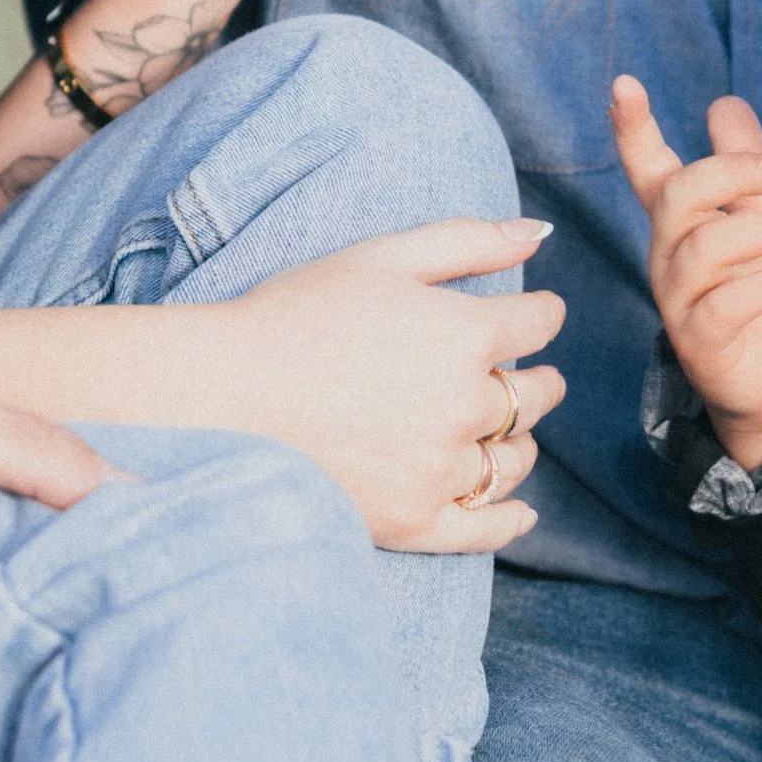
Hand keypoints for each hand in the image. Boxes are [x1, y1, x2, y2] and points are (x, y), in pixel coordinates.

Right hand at [184, 218, 567, 551]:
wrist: (221, 397)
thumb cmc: (295, 315)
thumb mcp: (382, 257)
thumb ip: (469, 241)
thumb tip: (539, 233)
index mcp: (467, 333)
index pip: (539, 323)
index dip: (540, 314)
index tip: (533, 316)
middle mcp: (466, 405)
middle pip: (534, 395)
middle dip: (537, 380)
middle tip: (526, 376)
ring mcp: (441, 469)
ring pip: (512, 460)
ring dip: (518, 442)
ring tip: (501, 433)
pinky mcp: (413, 521)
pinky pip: (486, 528)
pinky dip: (510, 518)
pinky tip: (519, 510)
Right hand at [610, 76, 761, 462]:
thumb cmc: (760, 292)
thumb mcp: (759, 221)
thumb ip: (743, 168)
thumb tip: (724, 103)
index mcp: (678, 221)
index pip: (647, 168)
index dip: (633, 128)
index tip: (624, 84)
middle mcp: (668, 255)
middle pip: (679, 196)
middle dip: (732, 172)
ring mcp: (678, 300)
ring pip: (705, 247)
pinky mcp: (700, 342)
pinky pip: (724, 306)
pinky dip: (761, 286)